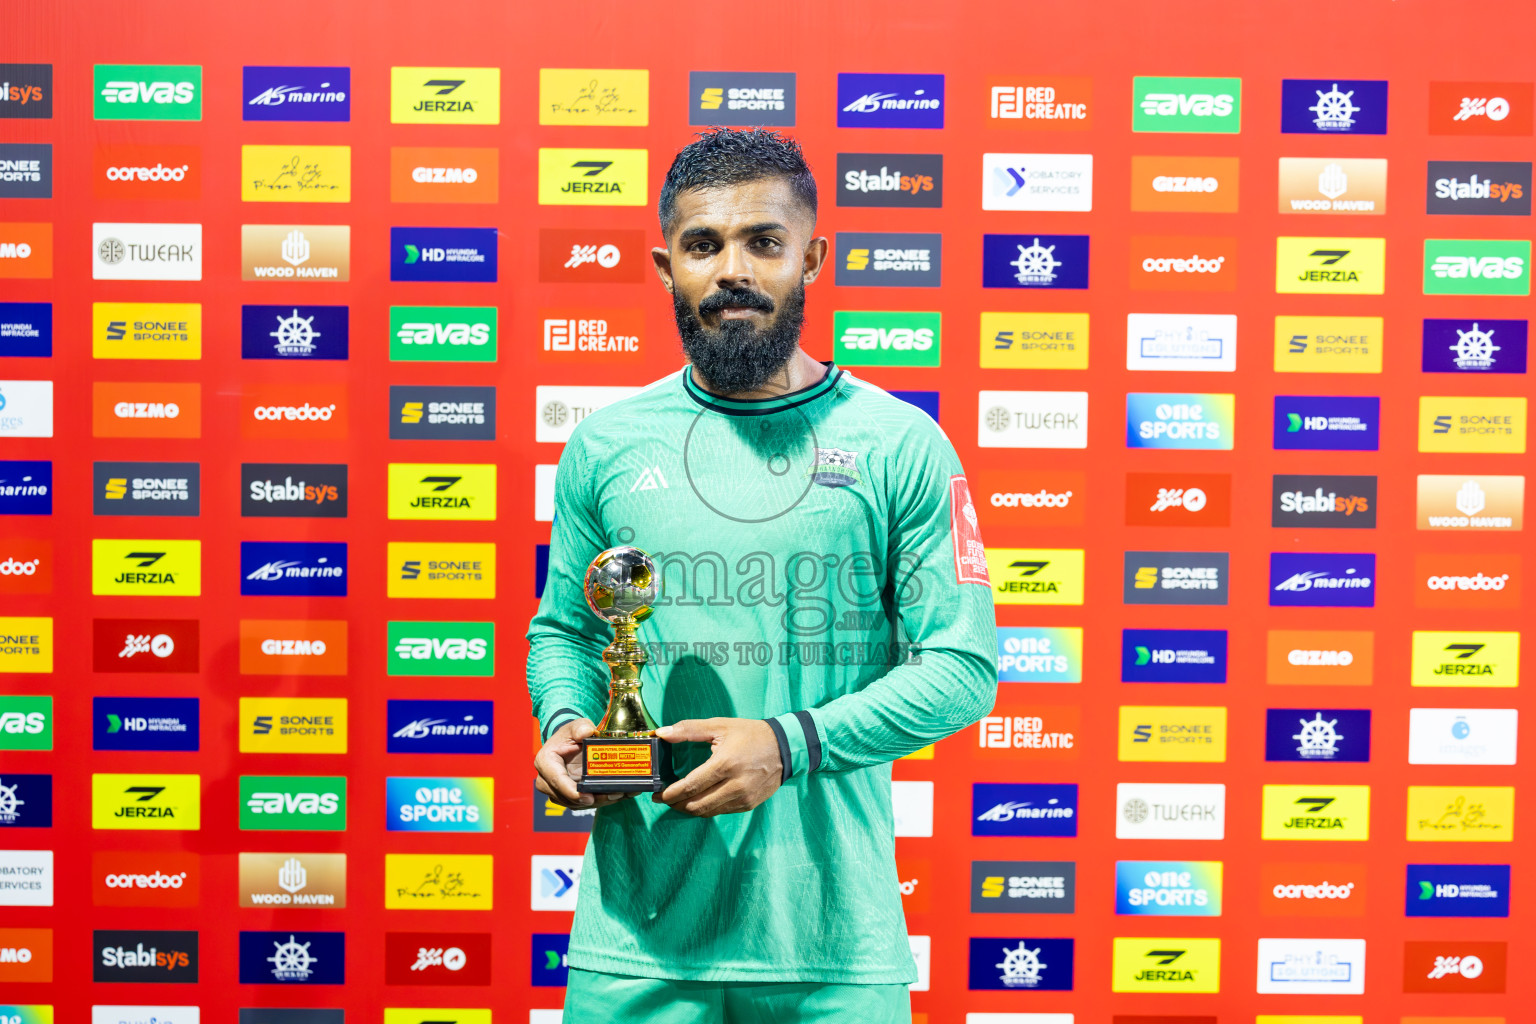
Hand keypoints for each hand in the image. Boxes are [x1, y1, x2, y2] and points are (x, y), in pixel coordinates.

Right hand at [533, 718, 631, 809]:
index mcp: (546, 762)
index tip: (589, 798)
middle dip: (593, 799)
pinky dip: (600, 800)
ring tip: (619, 794)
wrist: (571, 743)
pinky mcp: (567, 798)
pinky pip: (582, 804)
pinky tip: (617, 795)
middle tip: (614, 794)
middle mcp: (546, 780)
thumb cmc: (571, 735)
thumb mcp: (576, 726)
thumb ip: (580, 727)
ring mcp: (556, 791)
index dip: (572, 792)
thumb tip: (586, 732)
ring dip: (599, 801)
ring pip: (577, 804)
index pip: (557, 780)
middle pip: (568, 797)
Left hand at [654, 718, 783, 816]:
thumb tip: (662, 733)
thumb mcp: (720, 726)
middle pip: (696, 805)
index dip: (671, 794)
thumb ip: (688, 729)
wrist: (785, 747)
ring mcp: (743, 798)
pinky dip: (706, 809)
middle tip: (664, 799)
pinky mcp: (749, 805)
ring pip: (707, 812)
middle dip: (676, 805)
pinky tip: (700, 800)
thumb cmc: (751, 734)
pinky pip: (721, 811)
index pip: (691, 787)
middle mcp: (735, 785)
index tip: (658, 794)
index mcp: (725, 764)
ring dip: (689, 809)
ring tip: (679, 800)